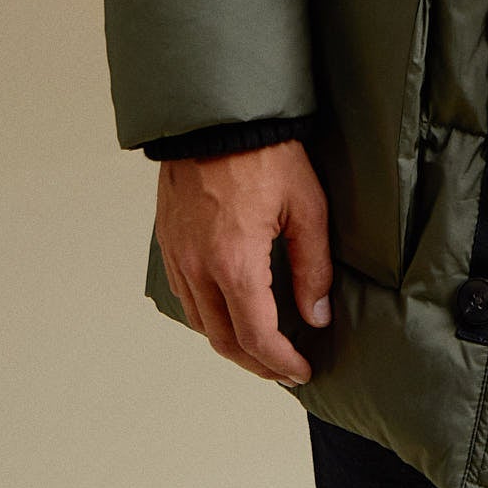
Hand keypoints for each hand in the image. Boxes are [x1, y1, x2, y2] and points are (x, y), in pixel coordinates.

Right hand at [155, 138, 332, 385]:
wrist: (217, 116)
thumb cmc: (267, 155)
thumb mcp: (306, 206)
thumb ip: (313, 267)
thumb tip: (318, 315)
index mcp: (235, 264)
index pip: (257, 337)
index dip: (281, 362)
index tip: (302, 371)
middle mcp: (198, 269)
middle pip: (224, 341)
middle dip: (256, 363)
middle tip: (284, 369)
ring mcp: (178, 257)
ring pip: (200, 322)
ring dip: (230, 343)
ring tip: (261, 346)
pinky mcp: (168, 242)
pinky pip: (185, 296)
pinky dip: (208, 315)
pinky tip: (230, 310)